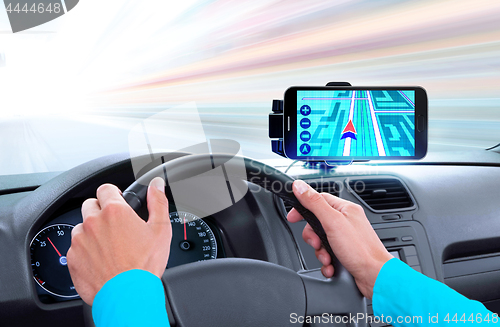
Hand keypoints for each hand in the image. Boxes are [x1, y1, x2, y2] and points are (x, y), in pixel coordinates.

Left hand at [67, 177, 171, 304]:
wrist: (127, 296)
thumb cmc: (144, 266)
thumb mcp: (160, 230)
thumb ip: (158, 202)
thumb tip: (157, 185)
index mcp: (114, 212)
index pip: (105, 188)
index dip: (113, 194)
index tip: (118, 202)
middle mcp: (93, 222)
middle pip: (91, 205)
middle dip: (101, 211)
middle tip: (115, 226)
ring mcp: (80, 240)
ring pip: (81, 226)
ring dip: (92, 231)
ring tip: (109, 246)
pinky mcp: (73, 258)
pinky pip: (75, 247)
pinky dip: (86, 251)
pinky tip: (101, 260)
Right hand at [287, 180, 392, 298]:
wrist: (375, 276)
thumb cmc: (361, 250)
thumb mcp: (332, 222)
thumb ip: (314, 203)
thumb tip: (299, 186)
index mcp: (345, 209)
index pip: (318, 199)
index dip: (303, 207)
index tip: (293, 217)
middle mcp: (346, 222)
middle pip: (316, 222)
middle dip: (313, 236)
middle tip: (317, 242)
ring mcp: (345, 238)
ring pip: (320, 240)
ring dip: (320, 252)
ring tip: (327, 257)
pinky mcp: (345, 253)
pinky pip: (327, 254)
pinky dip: (326, 261)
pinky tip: (331, 265)